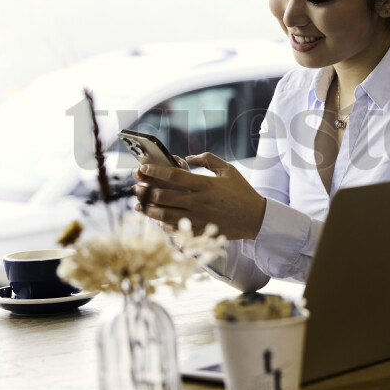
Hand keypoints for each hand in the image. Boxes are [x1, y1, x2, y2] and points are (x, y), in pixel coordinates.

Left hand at [132, 153, 266, 240]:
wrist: (255, 218)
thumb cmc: (241, 191)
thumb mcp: (228, 169)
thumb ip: (207, 159)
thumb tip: (186, 158)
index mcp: (205, 185)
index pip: (173, 177)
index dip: (155, 172)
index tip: (142, 168)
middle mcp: (198, 202)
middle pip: (163, 197)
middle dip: (145, 190)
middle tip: (135, 186)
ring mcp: (198, 219)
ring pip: (164, 215)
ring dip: (148, 209)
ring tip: (138, 204)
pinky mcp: (199, 231)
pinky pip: (174, 229)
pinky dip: (162, 224)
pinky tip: (155, 219)